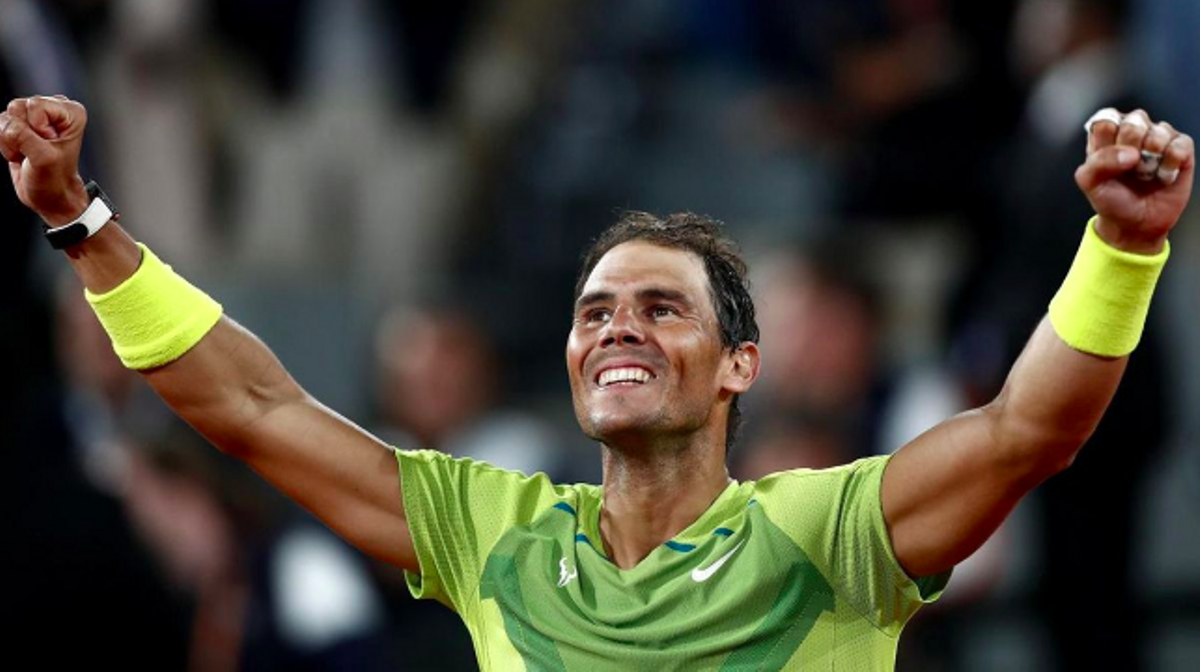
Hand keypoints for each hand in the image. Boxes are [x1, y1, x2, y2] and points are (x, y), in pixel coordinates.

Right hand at [0, 95, 89, 225]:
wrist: (49, 195)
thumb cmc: (54, 179)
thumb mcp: (43, 159)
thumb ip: (22, 136)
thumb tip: (5, 124)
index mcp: (71, 112)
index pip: (35, 104)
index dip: (37, 129)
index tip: (50, 145)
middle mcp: (54, 108)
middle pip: (17, 107)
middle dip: (21, 134)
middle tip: (37, 151)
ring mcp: (35, 116)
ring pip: (6, 117)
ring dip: (12, 141)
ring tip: (28, 153)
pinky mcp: (20, 125)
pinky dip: (6, 144)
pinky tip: (21, 153)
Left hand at [1076, 108, 1193, 253]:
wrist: (1136, 223)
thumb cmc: (1112, 200)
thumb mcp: (1090, 184)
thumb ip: (1097, 163)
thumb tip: (1130, 153)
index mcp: (1107, 135)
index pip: (1107, 119)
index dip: (1108, 140)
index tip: (1107, 159)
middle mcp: (1133, 132)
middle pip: (1134, 121)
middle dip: (1130, 149)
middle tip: (1128, 168)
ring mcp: (1158, 138)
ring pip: (1159, 131)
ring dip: (1150, 159)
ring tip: (1145, 174)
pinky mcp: (1181, 149)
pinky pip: (1180, 145)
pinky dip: (1170, 165)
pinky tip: (1163, 176)